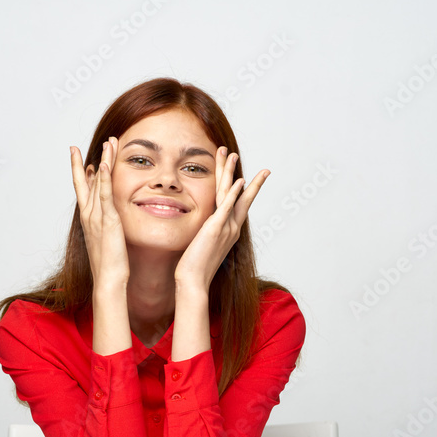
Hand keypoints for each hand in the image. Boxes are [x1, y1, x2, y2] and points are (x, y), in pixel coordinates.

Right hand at [70, 137, 129, 289]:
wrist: (108, 279)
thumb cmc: (110, 265)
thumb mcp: (107, 241)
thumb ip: (107, 228)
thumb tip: (111, 220)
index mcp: (89, 219)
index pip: (82, 191)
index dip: (80, 173)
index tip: (80, 158)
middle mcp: (89, 215)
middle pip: (84, 182)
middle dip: (81, 163)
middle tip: (75, 146)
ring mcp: (96, 216)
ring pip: (97, 183)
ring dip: (102, 161)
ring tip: (107, 143)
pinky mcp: (107, 220)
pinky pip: (104, 195)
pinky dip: (103, 179)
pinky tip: (104, 164)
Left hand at [174, 146, 269, 291]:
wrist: (193, 282)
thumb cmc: (194, 268)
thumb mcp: (202, 246)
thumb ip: (206, 234)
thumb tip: (203, 230)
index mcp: (228, 230)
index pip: (237, 202)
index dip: (239, 186)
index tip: (242, 173)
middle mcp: (231, 227)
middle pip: (238, 193)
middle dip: (235, 171)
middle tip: (236, 154)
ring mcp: (226, 228)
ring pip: (231, 194)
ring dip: (232, 173)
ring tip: (232, 154)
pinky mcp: (216, 229)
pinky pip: (227, 207)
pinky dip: (234, 193)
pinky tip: (239, 181)